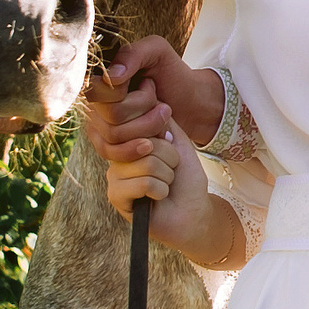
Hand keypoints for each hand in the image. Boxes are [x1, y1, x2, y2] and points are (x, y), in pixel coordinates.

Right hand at [88, 36, 224, 151]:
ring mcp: (96, 124)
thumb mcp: (157, 52)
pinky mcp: (106, 145)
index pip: (100, 91)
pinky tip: (158, 138)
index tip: (150, 84)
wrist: (190, 104)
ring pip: (114, 136)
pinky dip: (140, 147)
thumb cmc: (173, 74)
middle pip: (111, 115)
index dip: (130, 92)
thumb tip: (110, 79)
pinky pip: (110, 153)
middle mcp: (92, 100)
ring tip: (164, 119)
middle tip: (162, 104)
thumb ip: (133, 55)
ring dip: (148, 126)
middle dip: (145, 110)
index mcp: (98, 76)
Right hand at [99, 120, 214, 250]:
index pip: (140, 124)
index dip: (164, 140)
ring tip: (165, 185)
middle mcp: (117, 155)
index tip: (171, 152)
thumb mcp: (178, 142)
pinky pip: (143, 183)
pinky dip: (161, 191)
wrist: (193, 212)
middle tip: (170, 173)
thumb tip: (148, 96)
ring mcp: (114, 176)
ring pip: (146, 163)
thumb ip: (161, 120)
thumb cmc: (186, 178)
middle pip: (145, 143)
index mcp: (130, 140)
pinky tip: (158, 198)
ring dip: (167, 177)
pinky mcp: (115, 197)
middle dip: (170, 160)